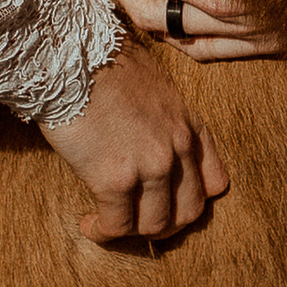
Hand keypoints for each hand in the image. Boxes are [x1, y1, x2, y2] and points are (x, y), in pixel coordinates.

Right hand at [44, 36, 231, 246]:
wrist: (72, 54)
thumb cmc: (104, 60)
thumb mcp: (154, 85)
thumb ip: (163, 117)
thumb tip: (148, 134)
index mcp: (189, 125)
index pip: (214, 182)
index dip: (192, 200)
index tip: (169, 203)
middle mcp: (177, 148)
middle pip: (188, 212)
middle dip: (164, 225)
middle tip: (139, 224)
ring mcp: (150, 166)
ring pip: (154, 225)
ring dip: (132, 232)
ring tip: (109, 224)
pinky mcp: (115, 180)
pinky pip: (118, 225)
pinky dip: (103, 232)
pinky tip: (89, 224)